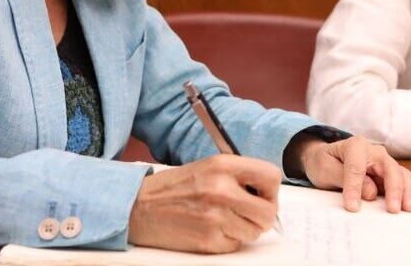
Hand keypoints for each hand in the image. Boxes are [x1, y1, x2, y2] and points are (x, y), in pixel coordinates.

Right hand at [128, 154, 280, 252]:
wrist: (139, 207)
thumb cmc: (173, 188)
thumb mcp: (208, 167)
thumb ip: (238, 175)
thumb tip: (267, 191)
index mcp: (223, 166)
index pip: (271, 176)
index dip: (271, 190)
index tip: (263, 195)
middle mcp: (222, 190)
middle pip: (268, 212)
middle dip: (262, 216)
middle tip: (249, 214)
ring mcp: (216, 217)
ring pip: (254, 232)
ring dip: (244, 229)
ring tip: (224, 220)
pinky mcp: (208, 240)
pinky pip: (235, 245)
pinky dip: (227, 241)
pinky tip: (211, 229)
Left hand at [293, 135, 410, 212]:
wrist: (325, 158)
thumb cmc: (324, 163)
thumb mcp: (325, 170)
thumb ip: (345, 179)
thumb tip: (370, 192)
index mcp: (355, 146)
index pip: (357, 168)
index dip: (355, 188)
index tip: (352, 207)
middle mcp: (374, 151)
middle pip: (389, 169)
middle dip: (393, 190)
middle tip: (394, 210)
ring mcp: (384, 161)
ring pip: (401, 174)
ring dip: (407, 191)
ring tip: (409, 208)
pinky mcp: (389, 172)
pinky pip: (405, 178)